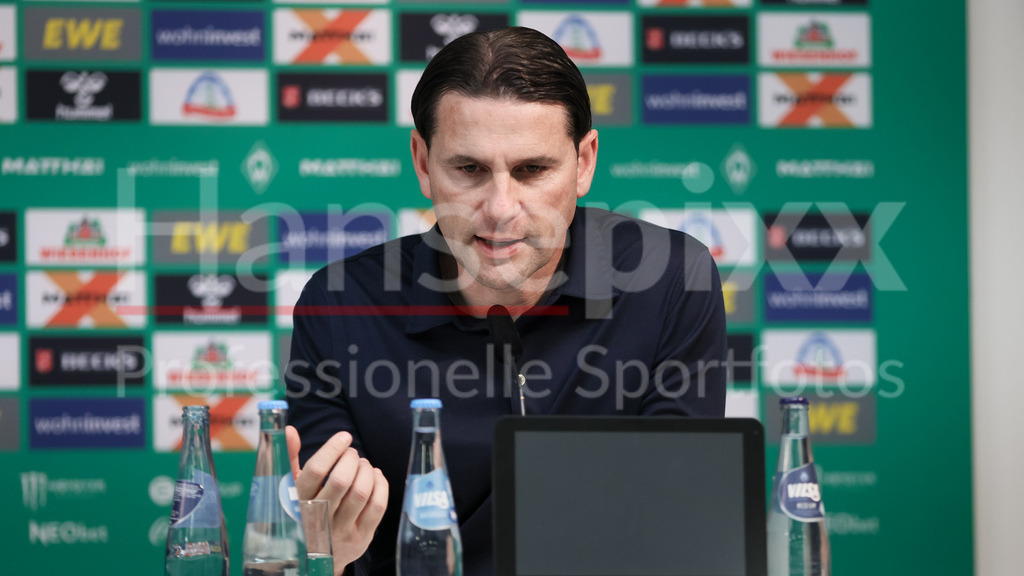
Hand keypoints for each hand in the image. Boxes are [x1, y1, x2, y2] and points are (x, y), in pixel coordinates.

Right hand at [287, 426, 388, 575]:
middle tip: (352, 453)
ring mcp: (339, 531)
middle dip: (352, 459)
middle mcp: (317, 519)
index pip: (315, 471)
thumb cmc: (302, 511)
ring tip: (362, 464)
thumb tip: (290, 430)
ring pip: (361, 492)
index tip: (344, 437)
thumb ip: (289, 458)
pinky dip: (380, 485)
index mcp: (296, 503)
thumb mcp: (290, 489)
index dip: (333, 449)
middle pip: (341, 480)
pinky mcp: (360, 538)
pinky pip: (377, 506)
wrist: (311, 559)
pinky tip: (374, 476)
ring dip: (366, 470)